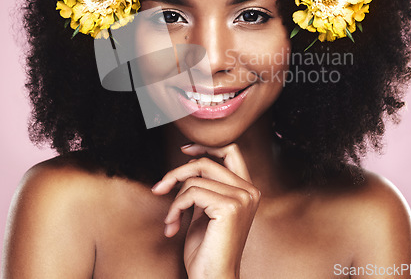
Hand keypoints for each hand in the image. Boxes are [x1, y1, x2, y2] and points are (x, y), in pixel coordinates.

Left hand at [151, 143, 260, 278]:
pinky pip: (191, 193)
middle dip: (178, 172)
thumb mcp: (204, 209)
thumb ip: (204, 185)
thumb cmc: (206, 249)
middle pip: (207, 161)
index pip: (231, 150)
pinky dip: (175, 208)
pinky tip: (172, 226)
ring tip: (170, 219)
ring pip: (195, 178)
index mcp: (247, 189)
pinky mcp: (230, 207)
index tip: (184, 150)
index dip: (206, 145)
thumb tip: (190, 160)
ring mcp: (242, 198)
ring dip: (174, 198)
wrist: (213, 278)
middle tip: (160, 187)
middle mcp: (249, 191)